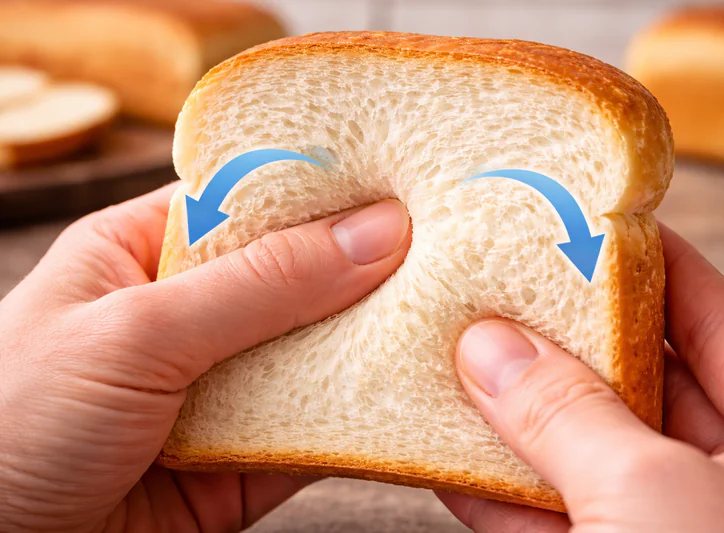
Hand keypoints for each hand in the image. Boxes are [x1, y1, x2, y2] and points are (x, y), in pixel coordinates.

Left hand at [0, 184, 410, 532]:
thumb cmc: (11, 425)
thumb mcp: (135, 330)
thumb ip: (257, 284)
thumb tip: (372, 234)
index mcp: (142, 252)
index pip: (249, 200)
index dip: (322, 190)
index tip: (399, 182)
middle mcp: (189, 314)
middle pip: (296, 277)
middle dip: (363, 269)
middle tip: (446, 247)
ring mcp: (222, 385)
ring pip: (318, 350)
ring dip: (375, 342)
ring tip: (451, 313)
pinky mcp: (247, 455)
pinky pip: (320, 425)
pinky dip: (366, 415)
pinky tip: (416, 394)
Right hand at [440, 223, 723, 531]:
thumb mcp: (652, 493)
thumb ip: (567, 414)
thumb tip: (489, 347)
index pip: (712, 317)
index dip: (645, 264)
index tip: (582, 225)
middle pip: (636, 378)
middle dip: (559, 343)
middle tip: (498, 295)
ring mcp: (676, 521)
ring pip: (586, 449)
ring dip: (515, 420)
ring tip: (458, 367)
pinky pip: (554, 515)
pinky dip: (502, 495)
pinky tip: (453, 464)